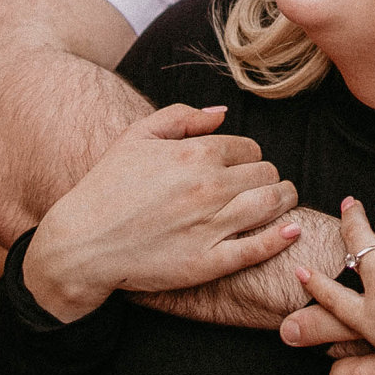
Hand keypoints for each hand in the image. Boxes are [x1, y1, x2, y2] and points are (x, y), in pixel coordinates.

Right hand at [24, 104, 300, 321]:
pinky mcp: (209, 262)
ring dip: (284, 200)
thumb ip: (181, 117)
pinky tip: (292, 230)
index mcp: (194, 154)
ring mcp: (211, 226)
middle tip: (262, 184)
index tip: (242, 167)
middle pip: (266, 174)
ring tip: (282, 200)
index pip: (249, 149)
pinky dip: (282, 237)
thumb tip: (222, 113)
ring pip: (273, 205)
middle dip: (267, 177)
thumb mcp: (136, 137)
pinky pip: (259, 247)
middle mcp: (208, 187)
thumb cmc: (106, 187)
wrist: (81, 244)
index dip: (248, 157)